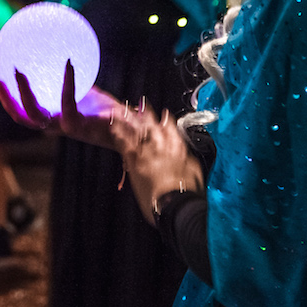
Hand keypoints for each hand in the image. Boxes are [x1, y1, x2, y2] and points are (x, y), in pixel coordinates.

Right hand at [0, 60, 122, 148]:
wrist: (128, 128)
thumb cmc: (105, 110)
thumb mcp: (84, 90)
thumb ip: (70, 79)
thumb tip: (62, 54)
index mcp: (52, 119)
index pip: (22, 113)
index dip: (7, 99)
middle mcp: (55, 126)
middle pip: (21, 117)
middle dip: (7, 100)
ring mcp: (65, 127)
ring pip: (35, 116)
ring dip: (24, 94)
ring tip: (18, 72)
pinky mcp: (81, 125)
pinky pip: (68, 102)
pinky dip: (67, 82)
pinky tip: (68, 63)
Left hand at [109, 108, 203, 226]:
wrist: (175, 203)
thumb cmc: (188, 191)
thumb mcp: (194, 170)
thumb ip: (186, 157)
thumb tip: (184, 152)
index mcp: (178, 147)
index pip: (171, 129)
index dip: (167, 120)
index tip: (164, 113)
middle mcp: (161, 146)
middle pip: (152, 126)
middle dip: (147, 113)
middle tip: (141, 102)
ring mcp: (147, 152)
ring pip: (136, 131)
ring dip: (129, 118)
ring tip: (122, 109)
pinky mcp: (134, 162)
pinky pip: (124, 144)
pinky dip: (118, 134)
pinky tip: (113, 127)